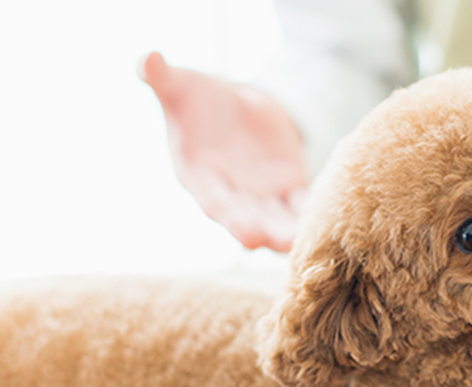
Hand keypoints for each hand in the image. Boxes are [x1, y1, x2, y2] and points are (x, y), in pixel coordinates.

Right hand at [139, 52, 307, 251]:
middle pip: (244, 216)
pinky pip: (299, 205)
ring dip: (284, 232)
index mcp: (198, 176)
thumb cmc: (197, 100)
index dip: (227, 214)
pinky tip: (324, 222)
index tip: (242, 231)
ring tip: (296, 244)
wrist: (234, 108)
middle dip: (257, 229)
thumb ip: (162, 79)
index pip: (213, 200)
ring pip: (274, 218)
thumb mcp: (181, 86)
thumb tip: (146, 58)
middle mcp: (229, 193)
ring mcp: (260, 194)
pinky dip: (308, 214)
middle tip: (267, 241)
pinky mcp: (287, 187)